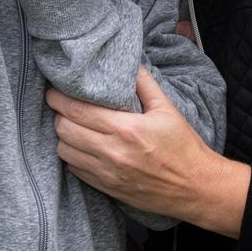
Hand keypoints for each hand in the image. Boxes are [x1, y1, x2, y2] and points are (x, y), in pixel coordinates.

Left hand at [48, 67, 249, 236]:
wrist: (197, 188)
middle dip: (58, 115)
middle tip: (62, 106)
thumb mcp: (167, 109)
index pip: (77, 110)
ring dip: (64, 136)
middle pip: (64, 130)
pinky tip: (83, 147)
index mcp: (126, 129)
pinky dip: (73, 157)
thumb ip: (143, 83)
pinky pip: (75, 171)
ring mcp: (108, 174)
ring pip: (64, 151)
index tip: (54, 91)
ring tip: (72, 126)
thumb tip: (128, 61)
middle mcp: (112, 153)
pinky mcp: (108, 189)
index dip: (58, 98)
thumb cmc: (184, 146)